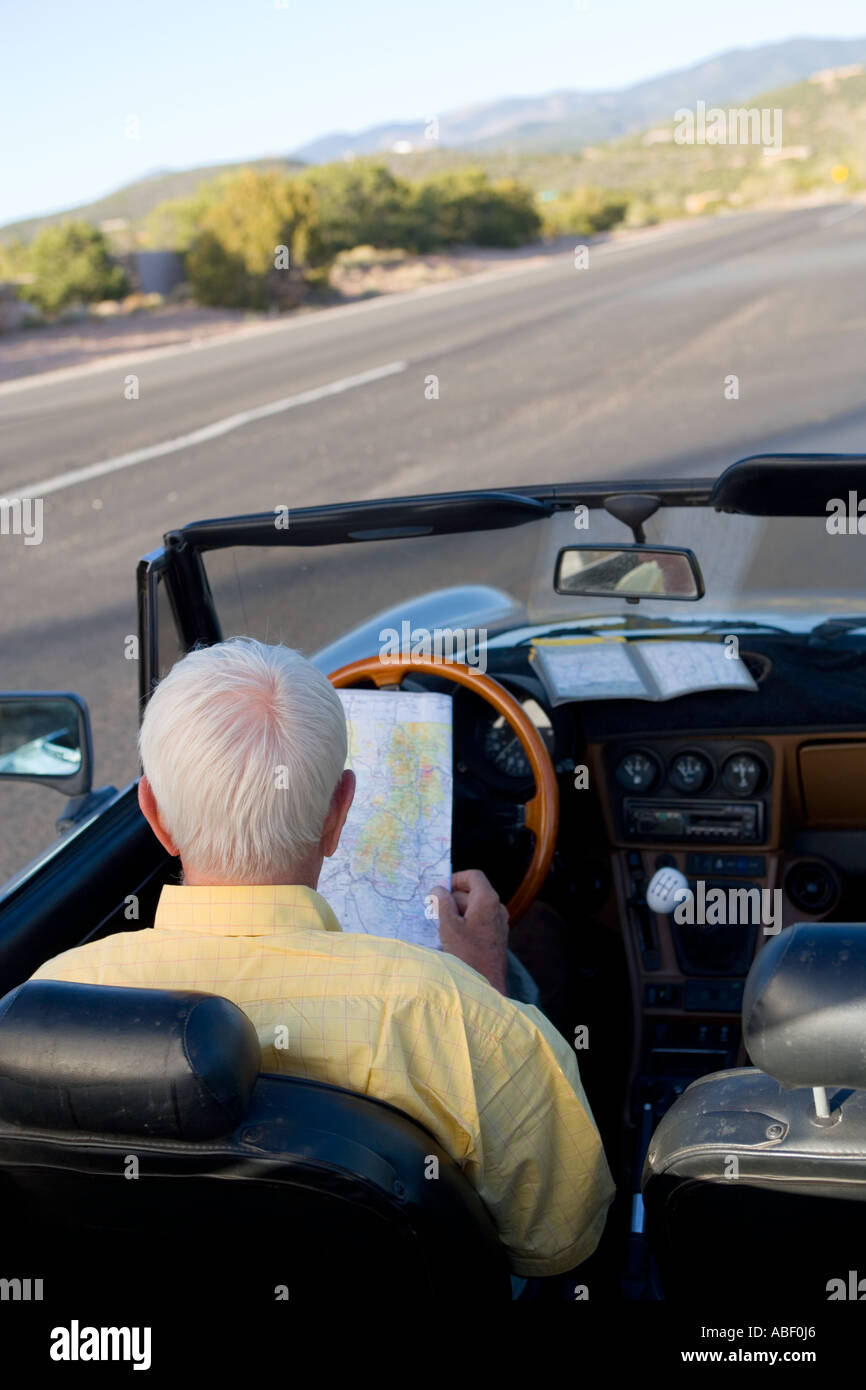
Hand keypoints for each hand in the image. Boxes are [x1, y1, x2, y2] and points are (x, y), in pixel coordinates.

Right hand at [431, 869, 508, 993]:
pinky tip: (452, 936)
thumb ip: (442, 903)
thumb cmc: (468, 954)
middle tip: (434, 910)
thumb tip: (438, 889)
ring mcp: (499, 922)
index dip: (455, 879)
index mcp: (487, 900)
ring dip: (457, 912)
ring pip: (474, 907)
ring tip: (441, 925)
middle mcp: (497, 908)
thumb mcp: (449, 926)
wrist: (487, 986)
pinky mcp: (496, 936)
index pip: (473, 876)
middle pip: (472, 892)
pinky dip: (465, 922)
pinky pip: (479, 920)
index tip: (439, 890)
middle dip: (452, 898)